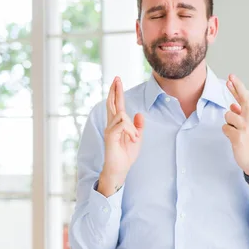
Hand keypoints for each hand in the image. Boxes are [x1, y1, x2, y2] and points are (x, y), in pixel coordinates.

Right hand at [98, 77, 144, 196]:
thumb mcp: (136, 138)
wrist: (120, 169)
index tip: (117, 81)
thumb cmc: (126, 155)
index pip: (117, 105)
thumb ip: (138, 126)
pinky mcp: (110, 136)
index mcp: (118, 124)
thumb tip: (139, 114)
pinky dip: (130, 130)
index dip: (117, 93)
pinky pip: (122, 125)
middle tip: (117, 78)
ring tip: (134, 138)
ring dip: (132, 127)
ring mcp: (109, 129)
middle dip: (115, 90)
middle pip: (112, 103)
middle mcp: (111, 124)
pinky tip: (132, 138)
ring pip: (122, 115)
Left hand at [222, 74, 248, 186]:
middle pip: (243, 99)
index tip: (232, 77)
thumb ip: (241, 115)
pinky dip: (227, 133)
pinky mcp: (238, 136)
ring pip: (228, 116)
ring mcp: (246, 127)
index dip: (238, 87)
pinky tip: (234, 139)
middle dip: (236, 87)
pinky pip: (225, 128)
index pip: (246, 98)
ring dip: (228, 123)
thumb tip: (232, 106)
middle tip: (230, 77)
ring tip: (235, 132)